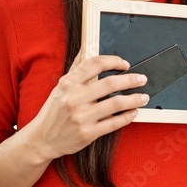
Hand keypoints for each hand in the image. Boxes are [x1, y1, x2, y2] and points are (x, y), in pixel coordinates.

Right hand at [26, 51, 148, 159]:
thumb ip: (76, 69)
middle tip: (142, 79)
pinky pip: (114, 123)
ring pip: (116, 104)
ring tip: (143, 97)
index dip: (114, 61)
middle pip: (110, 84)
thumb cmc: (53, 111)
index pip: (95, 64)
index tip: (125, 64)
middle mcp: (74, 99)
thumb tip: (87, 48)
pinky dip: (127, 117)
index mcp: (68, 84)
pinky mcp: (88, 134)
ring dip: (134, 99)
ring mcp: (82, 117)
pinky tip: (133, 112)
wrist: (42, 139)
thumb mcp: (60, 87)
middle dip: (130, 80)